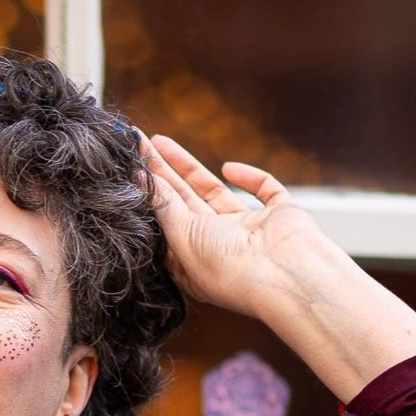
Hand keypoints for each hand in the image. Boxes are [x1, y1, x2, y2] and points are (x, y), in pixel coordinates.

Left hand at [137, 134, 331, 321]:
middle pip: (183, 202)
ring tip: (160, 142)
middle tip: (136, 145)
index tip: (129, 168)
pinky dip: (250, 177)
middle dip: (161, 174)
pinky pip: (264, 189)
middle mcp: (219, 246)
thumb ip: (164, 206)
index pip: (165, 222)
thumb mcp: (183, 237)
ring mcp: (249, 231)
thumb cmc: (230, 269)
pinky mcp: (279, 216)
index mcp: (194, 261)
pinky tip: (229, 168)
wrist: (286, 273)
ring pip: (215, 191)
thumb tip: (143, 179)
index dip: (148, 195)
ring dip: (189, 168)